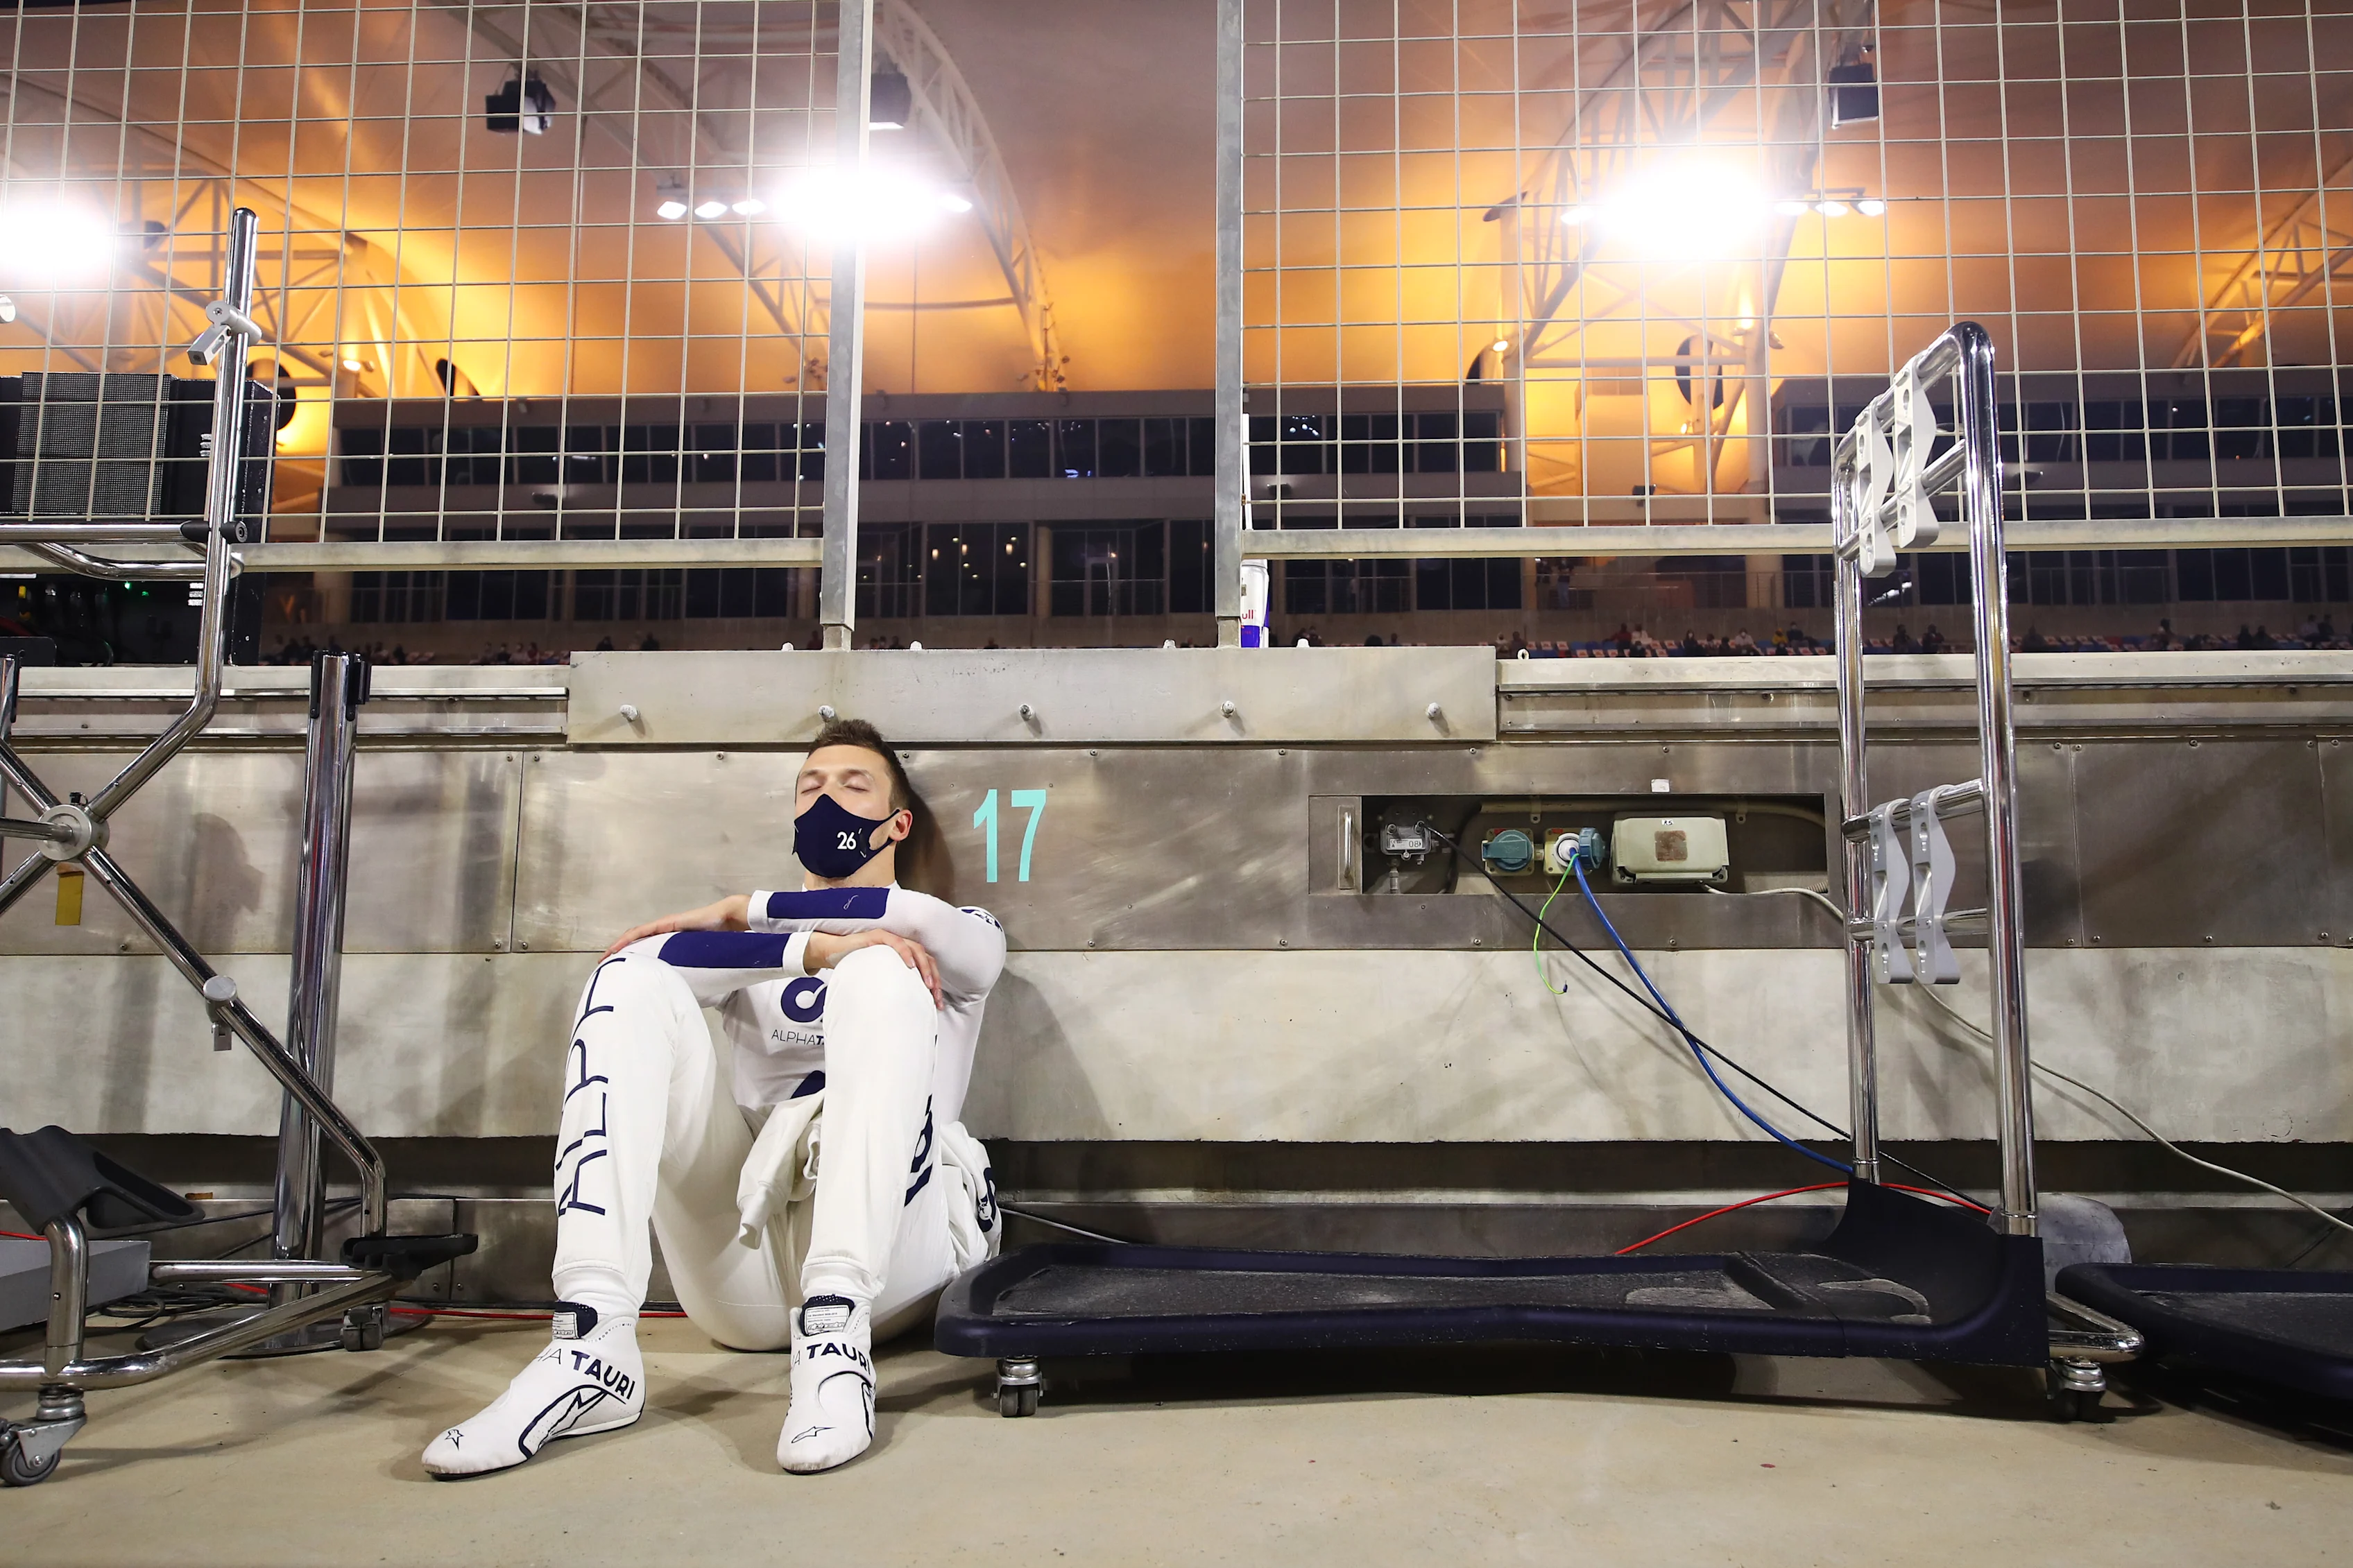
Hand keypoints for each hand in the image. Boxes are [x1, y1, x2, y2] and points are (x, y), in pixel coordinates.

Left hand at [600, 894, 749, 961]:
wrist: (728, 919)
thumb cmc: (720, 939)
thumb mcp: (702, 959)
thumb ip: (694, 970)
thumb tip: (692, 993)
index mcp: (671, 942)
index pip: (646, 949)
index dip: (631, 958)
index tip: (620, 971)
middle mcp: (664, 933)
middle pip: (636, 942)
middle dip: (619, 953)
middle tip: (606, 967)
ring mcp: (664, 926)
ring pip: (634, 936)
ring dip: (618, 946)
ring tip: (606, 958)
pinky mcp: (666, 923)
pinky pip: (642, 931)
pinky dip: (628, 939)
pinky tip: (618, 947)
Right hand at [805, 929, 942, 1008]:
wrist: (833, 954)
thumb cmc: (856, 968)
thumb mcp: (879, 982)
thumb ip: (892, 989)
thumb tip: (905, 1014)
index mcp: (904, 958)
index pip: (926, 968)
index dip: (935, 984)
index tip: (937, 1003)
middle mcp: (901, 947)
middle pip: (926, 959)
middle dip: (934, 978)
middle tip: (935, 997)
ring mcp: (891, 940)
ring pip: (915, 949)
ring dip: (924, 966)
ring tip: (927, 983)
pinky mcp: (878, 936)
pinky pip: (895, 942)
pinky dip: (905, 952)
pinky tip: (910, 965)